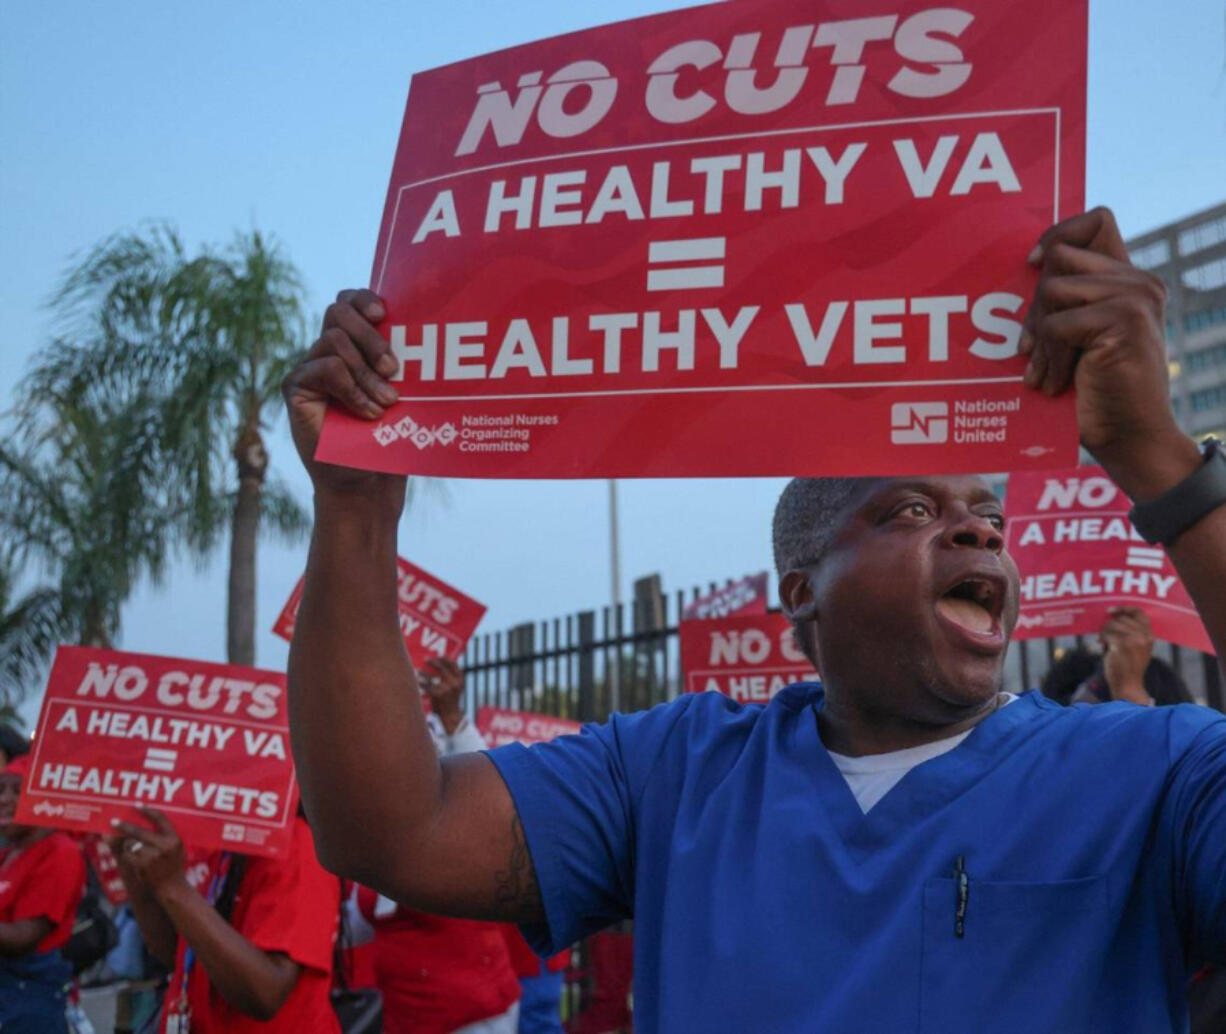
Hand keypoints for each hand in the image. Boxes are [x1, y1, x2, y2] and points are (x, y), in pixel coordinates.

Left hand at [109, 808, 189, 900]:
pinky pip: (128, 855)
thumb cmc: (173, 864)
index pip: (160, 819)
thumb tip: (138, 822)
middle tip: (113, 821)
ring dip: (129, 846)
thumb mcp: (174, 848)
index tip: (136, 805)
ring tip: (136, 852)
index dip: (147, 810)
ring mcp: (152, 857)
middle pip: (139, 831)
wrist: (171, 887)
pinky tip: (136, 862)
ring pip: (131, 844)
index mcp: (174, 839)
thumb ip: (160, 835)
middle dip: (124, 826)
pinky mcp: (141, 867)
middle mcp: (164, 847)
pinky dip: (128, 856)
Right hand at [281, 289, 407, 506]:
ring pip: (334, 340)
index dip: (364, 298)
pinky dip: (352, 388)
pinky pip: (326, 368)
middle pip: (339, 312)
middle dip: (371, 336)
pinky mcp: (296, 387)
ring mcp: (309, 367)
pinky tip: (368, 412)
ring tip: (387, 401)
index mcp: (354, 344)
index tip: (386, 315)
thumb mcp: (403, 392)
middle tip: (394, 369)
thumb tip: (427, 331)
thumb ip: (400, 361)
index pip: (350, 302)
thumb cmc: (389, 436)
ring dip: (366, 371)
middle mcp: (327, 350)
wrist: (367, 481)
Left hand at [419, 658, 464, 731]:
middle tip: (425, 659)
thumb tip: (438, 663)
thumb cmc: (450, 699)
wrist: (450, 715)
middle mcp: (455, 683)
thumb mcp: (454, 687)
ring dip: (424, 673)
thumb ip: (449, 676)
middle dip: (433, 662)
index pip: (453, 664)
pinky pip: (428, 686)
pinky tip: (417, 681)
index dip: (444, 658)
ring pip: (432, 677)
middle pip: (442, 668)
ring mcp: (447, 689)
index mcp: (460, 679)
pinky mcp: (439, 695)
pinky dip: (421, 683)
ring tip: (418, 670)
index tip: (437, 656)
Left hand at [1020, 208, 1199, 497]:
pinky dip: (1047, 357)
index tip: (1030, 264)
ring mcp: (1136, 297)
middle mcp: (1138, 281)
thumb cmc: (1093, 392)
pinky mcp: (1126, 320)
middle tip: (1030, 349)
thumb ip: (1064, 301)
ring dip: (1038, 337)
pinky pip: (1058, 324)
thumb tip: (1019, 270)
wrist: (1128, 436)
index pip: (1096, 220)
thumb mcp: (1076, 337)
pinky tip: (1051, 383)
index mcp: (1128, 279)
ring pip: (1054, 290)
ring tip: (1042, 371)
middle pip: (1060, 258)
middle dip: (1035, 304)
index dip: (1059, 232)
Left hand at [1100, 606, 1154, 704]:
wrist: (1128, 685)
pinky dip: (1102, 639)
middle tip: (1105, 638)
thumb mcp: (1135, 647)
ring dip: (1104, 633)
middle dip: (1109, 627)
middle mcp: (1144, 636)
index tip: (1111, 611)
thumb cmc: (1127, 666)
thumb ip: (1130, 632)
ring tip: (1104, 643)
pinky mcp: (1123, 644)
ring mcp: (1135, 640)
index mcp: (1149, 636)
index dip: (1124, 608)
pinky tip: (1102, 646)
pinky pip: (1106, 634)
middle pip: (1121, 619)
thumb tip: (1113, 615)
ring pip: (1112, 625)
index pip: (1139, 613)